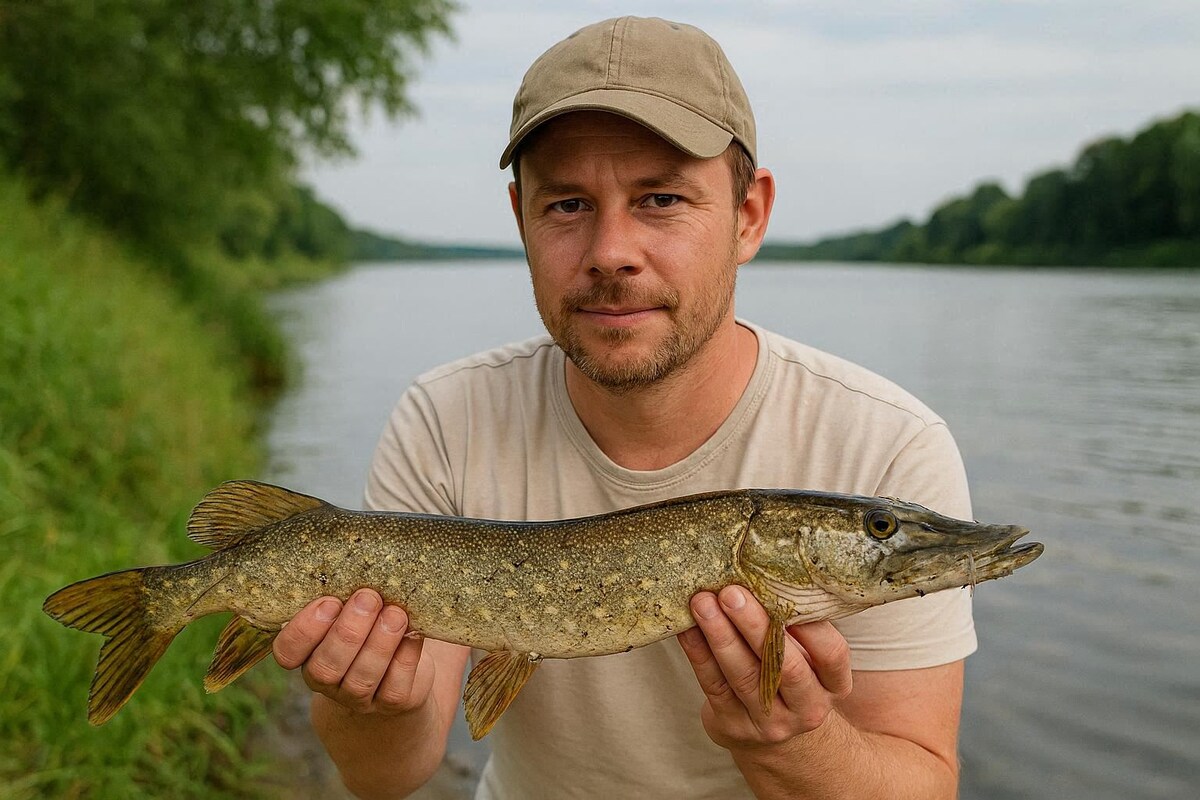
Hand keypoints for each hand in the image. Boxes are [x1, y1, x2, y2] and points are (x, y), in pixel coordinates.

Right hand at [272, 588, 433, 716]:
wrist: (401, 673)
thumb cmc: (370, 626)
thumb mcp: (353, 610)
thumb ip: (350, 596)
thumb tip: (367, 563)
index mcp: (307, 654)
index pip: (287, 652)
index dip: (303, 630)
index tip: (328, 602)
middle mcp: (327, 680)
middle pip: (325, 667)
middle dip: (347, 632)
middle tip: (368, 598)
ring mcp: (359, 697)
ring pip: (361, 679)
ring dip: (379, 643)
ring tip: (395, 613)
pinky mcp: (392, 703)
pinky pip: (396, 687)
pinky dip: (406, 657)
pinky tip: (414, 633)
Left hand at [678, 585, 853, 749]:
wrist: (772, 737)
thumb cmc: (789, 676)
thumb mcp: (807, 657)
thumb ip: (795, 627)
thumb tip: (760, 576)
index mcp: (833, 684)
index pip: (831, 653)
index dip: (810, 625)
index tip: (783, 591)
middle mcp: (808, 707)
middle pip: (784, 666)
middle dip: (754, 626)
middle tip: (731, 593)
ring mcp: (771, 722)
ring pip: (744, 675)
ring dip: (720, 635)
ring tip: (702, 603)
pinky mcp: (734, 724)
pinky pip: (713, 684)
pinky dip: (698, 652)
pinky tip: (687, 628)